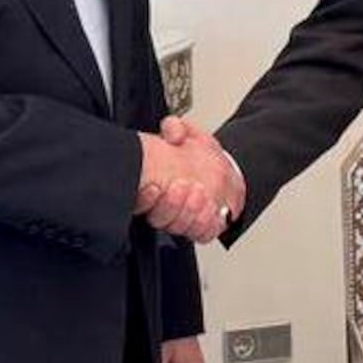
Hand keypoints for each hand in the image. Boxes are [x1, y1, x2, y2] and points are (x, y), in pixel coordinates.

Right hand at [134, 127, 241, 243]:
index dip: (144, 199)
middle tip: (182, 186)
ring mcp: (183, 219)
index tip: (154, 187)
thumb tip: (173, 130)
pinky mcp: (202, 228)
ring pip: (180, 227)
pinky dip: (206, 224)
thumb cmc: (200, 154)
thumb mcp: (187, 135)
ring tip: (199, 194)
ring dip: (189, 212)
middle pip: (159, 218)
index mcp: (153, 187)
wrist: (222, 168)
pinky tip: (211, 210)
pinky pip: (202, 234)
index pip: (139, 201)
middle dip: (170, 205)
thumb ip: (175, 129)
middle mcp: (165, 207)